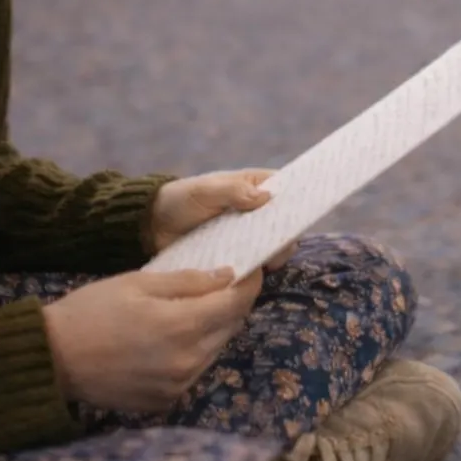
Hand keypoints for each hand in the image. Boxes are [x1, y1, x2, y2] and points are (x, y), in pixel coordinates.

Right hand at [42, 268, 262, 411]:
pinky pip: (195, 370)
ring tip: (196, 307)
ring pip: (215, 350)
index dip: (250, 284)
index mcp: (182, 327)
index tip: (253, 268)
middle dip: (232, 303)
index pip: (235, 304)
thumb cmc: (94, 310)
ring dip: (214, 328)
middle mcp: (188, 363)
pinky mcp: (166, 401)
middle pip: (229, 328)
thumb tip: (228, 275)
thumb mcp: (140, 282)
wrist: (54, 359)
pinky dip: (194, 350)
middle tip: (224, 283)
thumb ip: (188, 281)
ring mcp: (178, 387)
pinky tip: (173, 336)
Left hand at [149, 169, 297, 271]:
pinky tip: (254, 273)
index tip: (308, 210)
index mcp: (251, 186)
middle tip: (281, 244)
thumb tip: (265, 197)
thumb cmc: (180, 199)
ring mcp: (246, 236)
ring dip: (274, 253)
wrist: (152, 227)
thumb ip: (232, 191)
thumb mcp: (204, 191)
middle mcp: (255, 212)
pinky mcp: (236, 258)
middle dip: (287, 233)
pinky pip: (254, 264)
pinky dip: (257, 269)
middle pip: (284, 222)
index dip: (299, 197)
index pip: (285, 190)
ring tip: (266, 261)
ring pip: (273, 246)